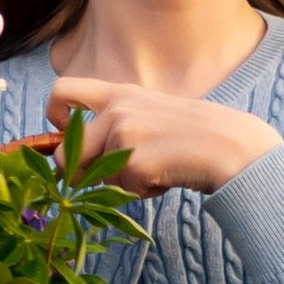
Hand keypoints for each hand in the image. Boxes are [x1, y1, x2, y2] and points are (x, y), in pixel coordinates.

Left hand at [44, 75, 279, 195]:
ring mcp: (124, 135)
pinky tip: (166, 176)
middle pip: (68, 151)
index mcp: (118, 93)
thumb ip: (117, 123)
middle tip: (103, 180)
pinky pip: (123, 191)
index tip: (66, 133)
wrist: (229, 145)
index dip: (54, 116)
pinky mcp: (134, 163)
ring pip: (95, 177)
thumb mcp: (149, 113)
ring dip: (119, 183)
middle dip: (77, 174)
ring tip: (152, 169)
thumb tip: (77, 155)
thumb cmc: (190, 134)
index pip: (61, 91)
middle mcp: (116, 110)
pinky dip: (143, 192)